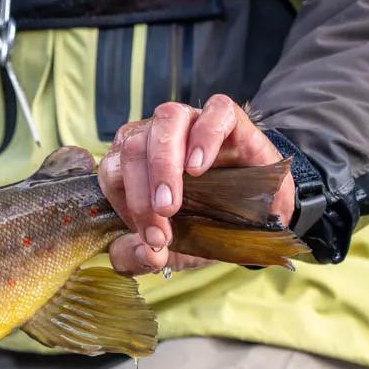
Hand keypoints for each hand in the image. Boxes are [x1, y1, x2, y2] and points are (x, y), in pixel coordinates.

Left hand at [99, 95, 294, 274]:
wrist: (256, 214)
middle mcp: (153, 135)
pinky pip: (214, 111)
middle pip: (132, 146)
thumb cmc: (201, 223)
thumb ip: (140, 257)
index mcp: (129, 162)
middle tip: (165, 216)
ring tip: (175, 198)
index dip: (130, 205)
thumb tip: (146, 255)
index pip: (113, 173)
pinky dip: (205, 136)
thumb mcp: (168, 248)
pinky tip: (200, 167)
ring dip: (164, 162)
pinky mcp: (227, 117)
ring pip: (165, 120)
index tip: (154, 236)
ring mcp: (189, 121)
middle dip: (144, 189)